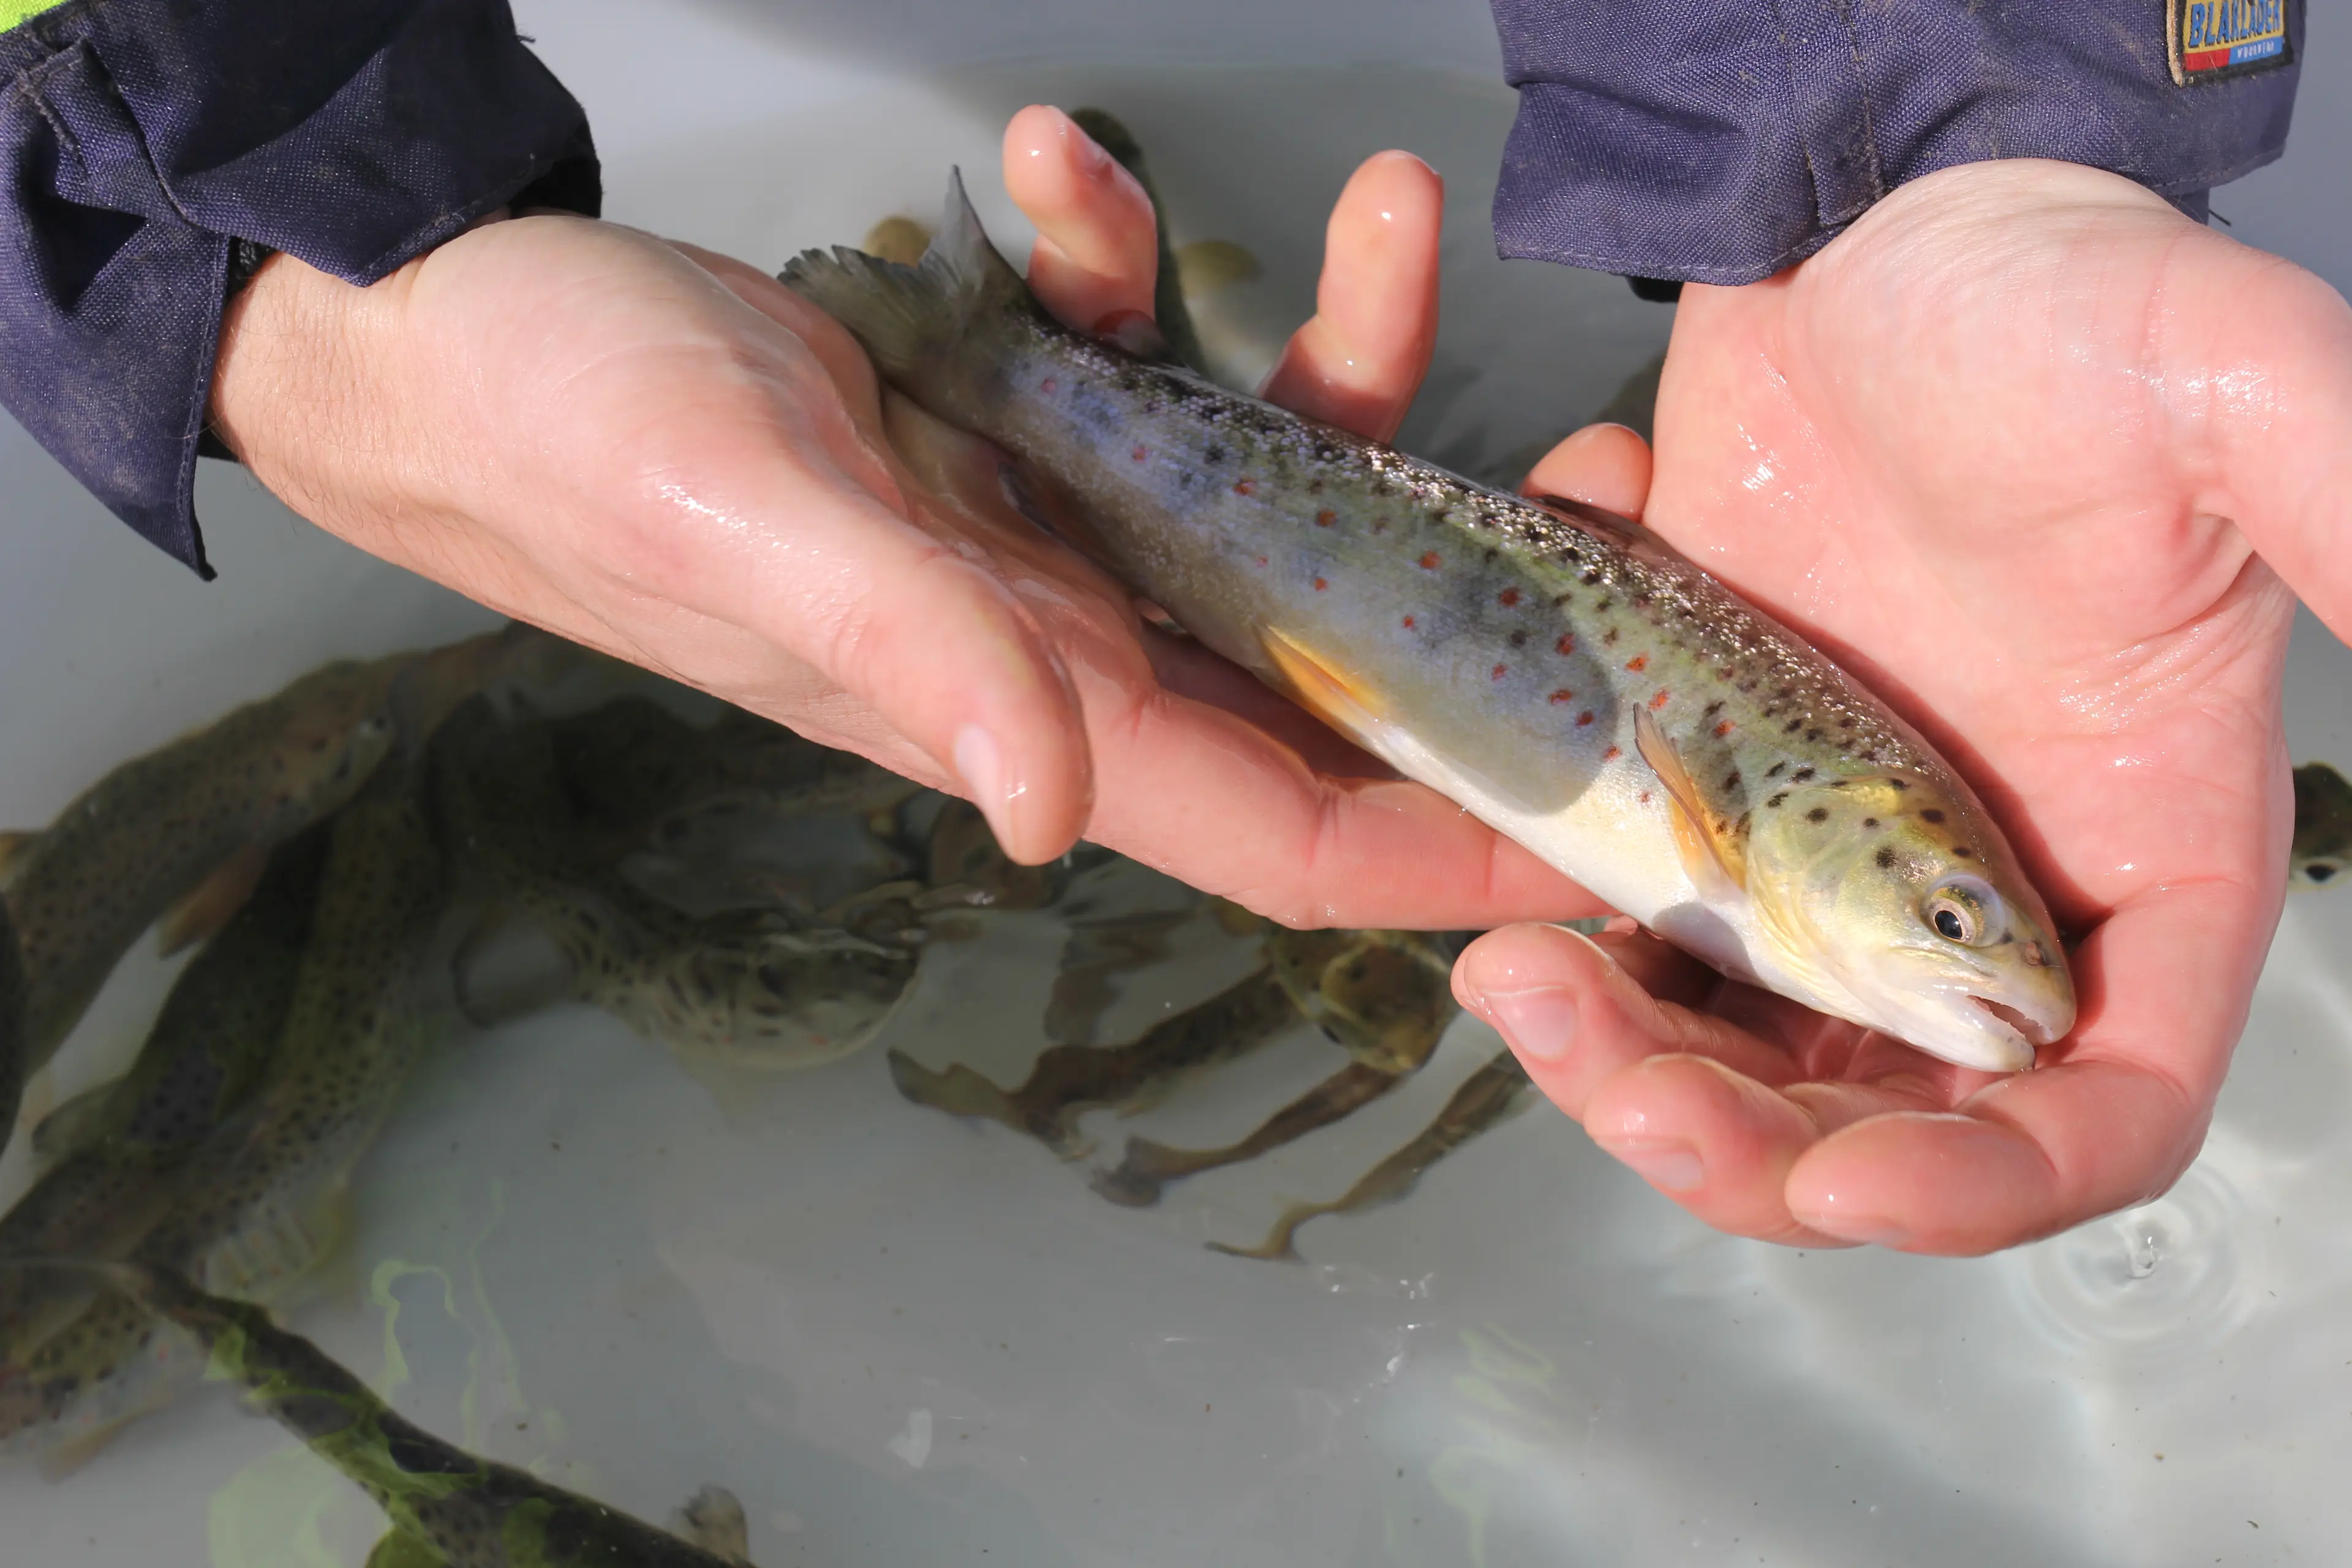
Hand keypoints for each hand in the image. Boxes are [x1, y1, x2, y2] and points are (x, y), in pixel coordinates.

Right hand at [209, 107, 1592, 929]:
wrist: (455, 325)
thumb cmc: (569, 438)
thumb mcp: (748, 523)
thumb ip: (915, 650)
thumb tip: (1047, 811)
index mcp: (1028, 707)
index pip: (1296, 826)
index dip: (1460, 844)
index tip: (1623, 811)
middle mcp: (1067, 640)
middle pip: (1336, 662)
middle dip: (1484, 577)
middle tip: (1606, 459)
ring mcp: (1048, 529)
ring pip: (1268, 483)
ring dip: (1345, 355)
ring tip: (1385, 203)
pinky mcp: (1011, 420)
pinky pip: (1137, 355)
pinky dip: (1134, 257)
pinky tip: (1059, 158)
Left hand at [1451, 159, 2351, 1253]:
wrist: (1864, 230)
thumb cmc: (2052, 302)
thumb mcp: (2222, 387)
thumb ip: (2344, 502)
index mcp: (2143, 854)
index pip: (2107, 1102)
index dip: (1996, 1185)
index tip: (1853, 1188)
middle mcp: (1984, 890)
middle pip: (1890, 1113)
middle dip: (1760, 1149)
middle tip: (1627, 1095)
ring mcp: (1829, 856)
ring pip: (1741, 1051)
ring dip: (1632, 1074)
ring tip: (1523, 997)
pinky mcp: (1706, 798)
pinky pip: (1642, 948)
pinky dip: (1576, 969)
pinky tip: (1502, 917)